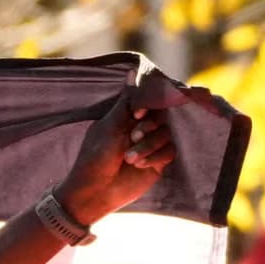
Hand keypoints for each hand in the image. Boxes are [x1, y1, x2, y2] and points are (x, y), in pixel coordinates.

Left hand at [60, 74, 182, 227]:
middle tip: (133, 136)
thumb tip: (133, 72)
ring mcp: (152, 144)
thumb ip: (127, 102)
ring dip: (149, 145)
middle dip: (149, 126)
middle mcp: (141, 127)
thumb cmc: (94, 157)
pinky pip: (170, 151)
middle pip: (163, 116)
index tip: (141, 112)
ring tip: (129, 158)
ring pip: (167, 134)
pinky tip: (139, 164)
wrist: (94, 192)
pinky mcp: (160, 161)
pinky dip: (156, 156)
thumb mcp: (110, 127)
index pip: (150, 100)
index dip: (153, 102)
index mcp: (127, 115)